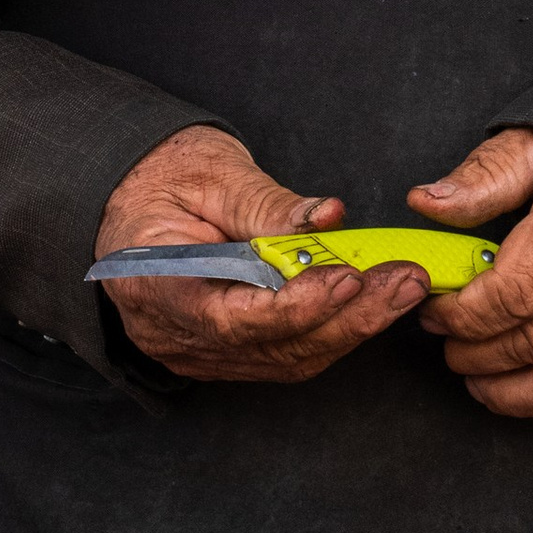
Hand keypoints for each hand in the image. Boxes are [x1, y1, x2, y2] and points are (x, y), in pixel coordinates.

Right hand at [94, 125, 429, 383]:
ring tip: (401, 288)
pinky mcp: (222, 353)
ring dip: (351, 327)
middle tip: (405, 281)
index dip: (296, 306)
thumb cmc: (161, 178)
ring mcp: (196, 352)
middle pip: (272, 347)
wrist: (128, 197)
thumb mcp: (211, 172)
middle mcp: (171, 334)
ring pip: (288, 359)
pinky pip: (285, 355)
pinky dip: (331, 331)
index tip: (349, 278)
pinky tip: (370, 303)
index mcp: (152, 285)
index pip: (232, 318)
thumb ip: (268, 204)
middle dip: (348, 317)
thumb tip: (330, 217)